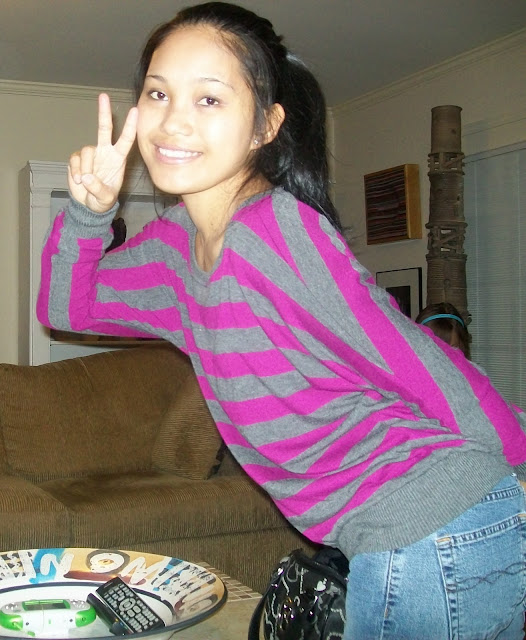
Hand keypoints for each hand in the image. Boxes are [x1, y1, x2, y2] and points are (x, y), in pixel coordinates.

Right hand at [68, 93, 137, 212]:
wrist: (89, 205)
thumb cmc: (103, 200)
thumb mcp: (105, 199)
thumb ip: (98, 189)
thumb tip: (86, 177)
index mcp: (118, 159)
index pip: (126, 140)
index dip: (130, 126)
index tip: (135, 111)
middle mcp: (105, 153)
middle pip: (104, 128)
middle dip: (103, 112)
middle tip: (103, 96)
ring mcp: (91, 155)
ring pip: (86, 151)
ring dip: (85, 168)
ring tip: (86, 182)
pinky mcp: (77, 159)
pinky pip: (75, 160)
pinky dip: (76, 171)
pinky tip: (79, 180)